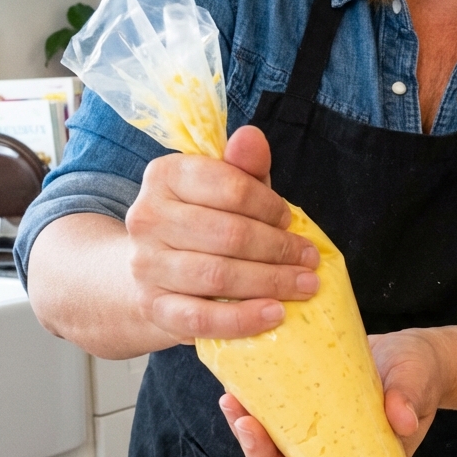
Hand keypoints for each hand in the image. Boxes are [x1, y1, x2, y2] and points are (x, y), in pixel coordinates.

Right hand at [125, 125, 319, 343]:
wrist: (151, 274)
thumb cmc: (200, 225)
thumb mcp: (223, 190)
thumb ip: (243, 167)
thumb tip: (251, 138)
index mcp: (165, 175)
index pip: (230, 186)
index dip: (269, 206)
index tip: (289, 220)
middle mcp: (147, 217)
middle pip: (229, 234)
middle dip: (279, 248)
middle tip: (309, 259)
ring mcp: (147, 266)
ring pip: (218, 275)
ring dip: (271, 282)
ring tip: (305, 285)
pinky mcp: (154, 307)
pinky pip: (202, 318)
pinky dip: (244, 318)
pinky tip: (276, 314)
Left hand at [219, 327, 450, 456]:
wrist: (404, 355)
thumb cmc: (416, 377)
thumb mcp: (417, 383)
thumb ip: (410, 399)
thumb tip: (402, 418)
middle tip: (250, 427)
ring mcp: (313, 447)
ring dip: (248, 439)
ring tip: (234, 406)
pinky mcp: (299, 422)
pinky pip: (268, 428)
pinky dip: (249, 415)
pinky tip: (235, 393)